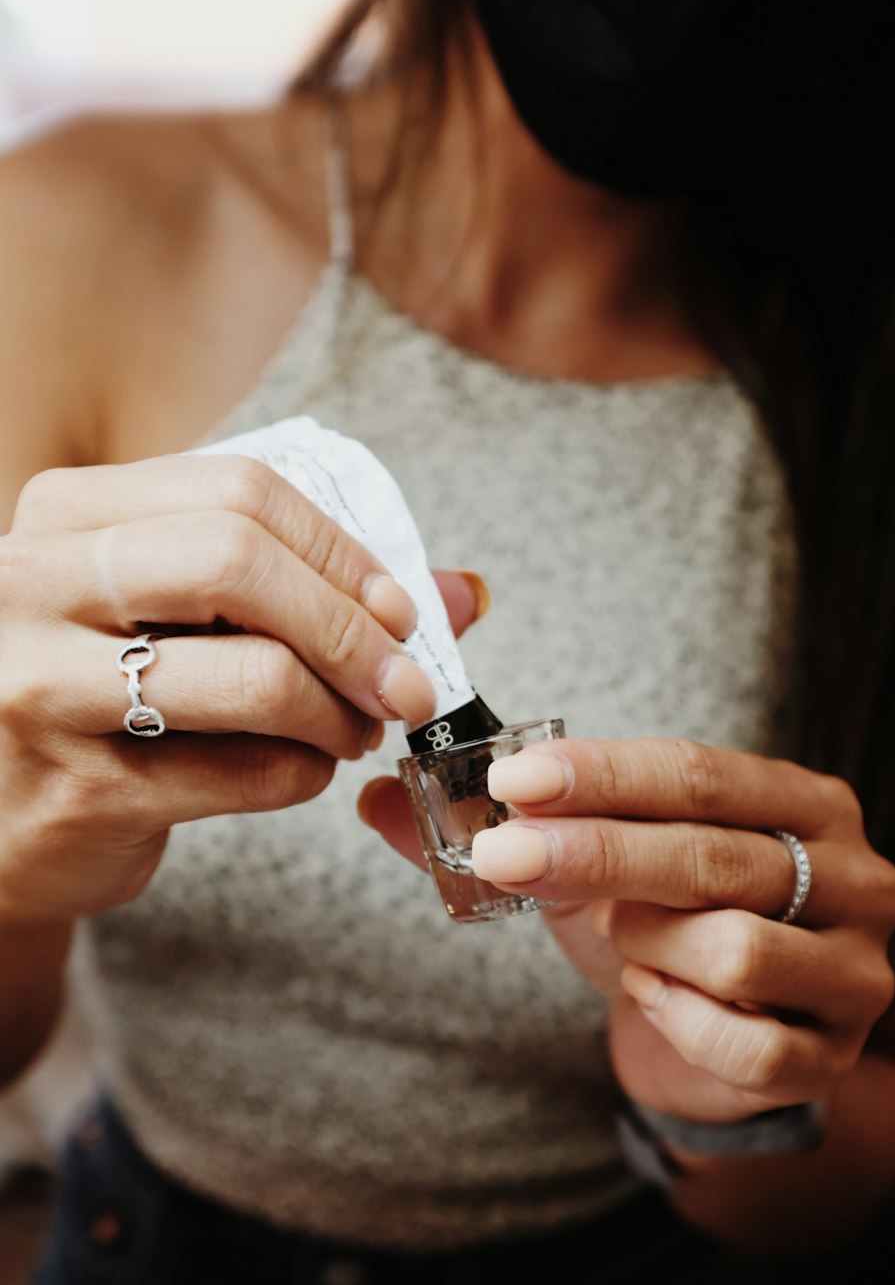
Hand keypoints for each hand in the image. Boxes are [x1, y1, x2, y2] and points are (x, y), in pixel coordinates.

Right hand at [0, 453, 480, 924]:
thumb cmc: (94, 694)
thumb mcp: (161, 613)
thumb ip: (298, 584)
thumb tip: (462, 593)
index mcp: (65, 516)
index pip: (238, 492)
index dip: (342, 552)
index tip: (398, 608)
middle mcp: (36, 586)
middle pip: (242, 562)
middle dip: (353, 629)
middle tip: (404, 684)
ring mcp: (48, 690)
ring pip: (257, 677)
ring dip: (341, 712)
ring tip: (355, 730)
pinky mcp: (83, 791)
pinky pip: (250, 773)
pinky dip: (306, 773)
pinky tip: (301, 770)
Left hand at [363, 738, 894, 1124]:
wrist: (716, 1038)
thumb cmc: (659, 926)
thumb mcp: (590, 864)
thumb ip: (497, 827)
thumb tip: (377, 796)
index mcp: (803, 802)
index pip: (702, 773)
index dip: (602, 774)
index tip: (512, 778)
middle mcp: (852, 874)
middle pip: (715, 855)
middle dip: (597, 854)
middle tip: (502, 853)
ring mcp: (856, 968)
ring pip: (737, 952)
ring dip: (651, 947)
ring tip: (624, 942)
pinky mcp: (835, 1053)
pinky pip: (751, 1045)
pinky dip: (683, 1025)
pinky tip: (654, 999)